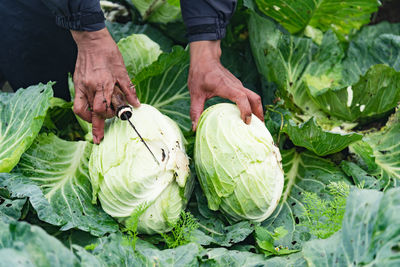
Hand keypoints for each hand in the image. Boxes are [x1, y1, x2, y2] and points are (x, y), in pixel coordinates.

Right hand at [71, 28, 139, 143]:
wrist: (91, 41)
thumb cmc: (109, 53)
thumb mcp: (122, 71)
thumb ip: (128, 90)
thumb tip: (136, 104)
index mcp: (104, 85)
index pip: (104, 109)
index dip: (111, 116)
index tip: (118, 116)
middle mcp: (90, 87)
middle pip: (92, 114)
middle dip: (97, 127)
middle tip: (99, 138)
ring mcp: (82, 86)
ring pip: (81, 110)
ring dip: (88, 120)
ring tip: (94, 128)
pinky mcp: (77, 84)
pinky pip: (77, 102)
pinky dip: (83, 111)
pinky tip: (89, 114)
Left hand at [188, 40, 262, 130]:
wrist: (205, 58)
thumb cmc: (200, 74)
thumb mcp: (195, 93)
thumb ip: (195, 110)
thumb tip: (193, 128)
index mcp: (226, 87)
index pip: (242, 98)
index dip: (246, 110)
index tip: (247, 122)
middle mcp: (236, 85)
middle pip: (254, 98)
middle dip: (259, 113)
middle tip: (259, 128)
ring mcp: (238, 85)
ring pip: (254, 97)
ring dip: (257, 110)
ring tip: (256, 125)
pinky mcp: (237, 86)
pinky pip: (249, 96)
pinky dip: (252, 106)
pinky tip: (247, 115)